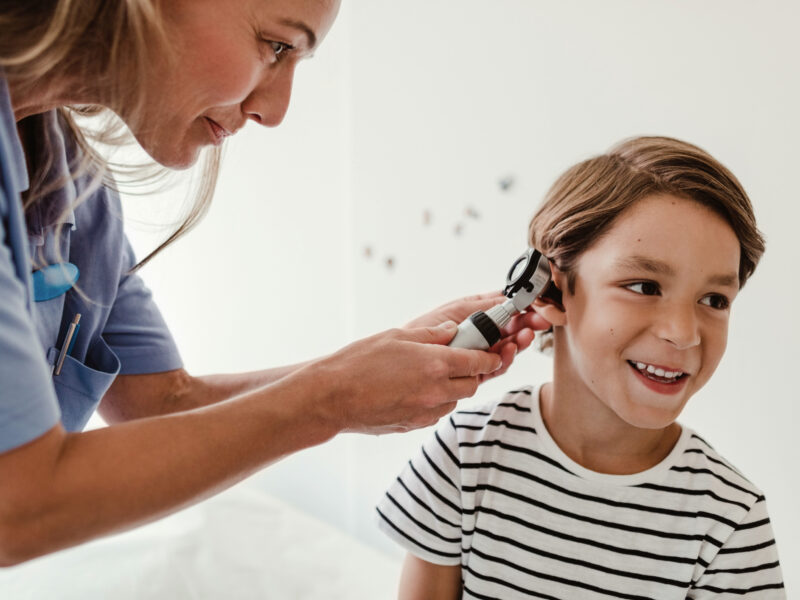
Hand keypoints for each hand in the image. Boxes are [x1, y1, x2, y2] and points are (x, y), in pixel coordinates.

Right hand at [313, 322, 502, 434]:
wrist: (332, 397)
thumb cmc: (359, 363)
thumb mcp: (397, 337)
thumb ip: (431, 335)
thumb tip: (452, 331)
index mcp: (436, 364)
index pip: (478, 362)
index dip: (489, 357)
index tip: (492, 353)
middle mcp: (436, 391)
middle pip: (473, 385)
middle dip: (472, 374)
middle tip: (461, 363)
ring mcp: (425, 412)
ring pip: (455, 401)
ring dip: (453, 389)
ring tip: (434, 376)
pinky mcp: (413, 425)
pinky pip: (436, 413)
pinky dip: (436, 402)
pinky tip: (418, 391)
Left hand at [405, 292, 551, 381]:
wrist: (405, 356)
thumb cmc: (425, 328)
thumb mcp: (457, 310)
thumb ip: (483, 305)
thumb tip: (507, 297)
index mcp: (475, 316)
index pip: (504, 310)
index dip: (520, 308)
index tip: (535, 305)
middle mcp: (479, 335)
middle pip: (510, 330)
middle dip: (525, 325)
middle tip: (539, 322)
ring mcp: (478, 354)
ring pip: (506, 349)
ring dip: (519, 342)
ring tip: (526, 336)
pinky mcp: (475, 373)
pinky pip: (495, 367)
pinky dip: (505, 359)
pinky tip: (510, 350)